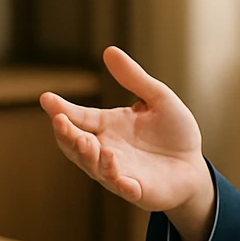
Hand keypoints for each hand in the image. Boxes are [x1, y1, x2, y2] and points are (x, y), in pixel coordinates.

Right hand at [41, 46, 215, 240]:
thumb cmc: (174, 133)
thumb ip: (134, 78)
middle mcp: (106, 149)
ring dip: (86, 154)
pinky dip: (114, 176)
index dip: (61, 109)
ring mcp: (118, 172)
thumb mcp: (158, 98)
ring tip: (83, 140)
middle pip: (76, 143)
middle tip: (59, 121)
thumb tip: (109, 50)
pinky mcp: (135, 190)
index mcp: (108, 126)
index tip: (46, 98)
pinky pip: (121, 185)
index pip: (79, 116)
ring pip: (92, 165)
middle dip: (66, 134)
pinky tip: (111, 161)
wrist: (193, 166)